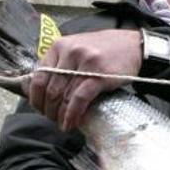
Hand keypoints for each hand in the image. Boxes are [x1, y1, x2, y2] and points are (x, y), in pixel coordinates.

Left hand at [26, 29, 142, 131]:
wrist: (134, 46)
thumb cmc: (106, 49)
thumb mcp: (77, 47)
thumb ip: (61, 62)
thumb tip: (44, 87)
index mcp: (59, 46)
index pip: (38, 76)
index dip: (36, 96)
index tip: (39, 107)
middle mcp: (70, 52)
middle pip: (50, 88)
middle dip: (48, 109)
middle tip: (52, 118)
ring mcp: (85, 64)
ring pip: (63, 95)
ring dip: (60, 115)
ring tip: (62, 124)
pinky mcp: (99, 76)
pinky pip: (79, 99)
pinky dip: (73, 114)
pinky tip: (72, 122)